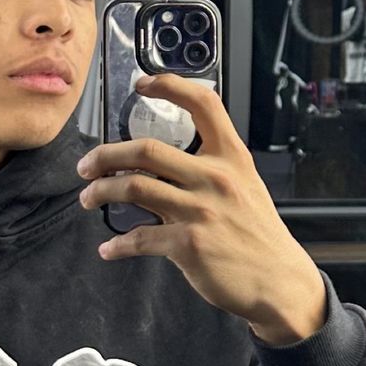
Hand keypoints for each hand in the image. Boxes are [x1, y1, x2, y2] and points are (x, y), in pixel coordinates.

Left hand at [80, 73, 328, 345]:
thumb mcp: (246, 185)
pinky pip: (139, 239)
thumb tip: (165, 162)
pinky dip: (117, 245)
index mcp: (232, 158)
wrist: (279, 281)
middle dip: (105, 155)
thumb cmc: (258, 234)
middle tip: (87, 165)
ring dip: (100, 192)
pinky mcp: (188, 246)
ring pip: (133, 188)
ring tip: (88, 198)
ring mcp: (201, 211)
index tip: (141, 84)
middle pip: (146, 149)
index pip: (203, 104)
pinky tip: (109, 249)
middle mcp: (215, 178)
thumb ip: (213, 167)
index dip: (169, 86)